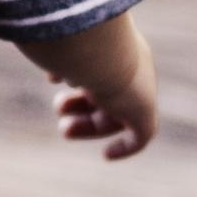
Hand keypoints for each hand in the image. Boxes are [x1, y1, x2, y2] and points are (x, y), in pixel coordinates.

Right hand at [49, 38, 158, 161]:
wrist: (99, 47)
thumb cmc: (72, 40)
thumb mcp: (59, 43)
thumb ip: (55, 54)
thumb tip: (51, 71)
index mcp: (114, 45)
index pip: (97, 66)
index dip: (76, 76)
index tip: (53, 81)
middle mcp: (130, 66)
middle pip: (105, 91)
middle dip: (78, 104)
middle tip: (58, 108)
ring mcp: (139, 89)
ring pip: (116, 114)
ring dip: (88, 125)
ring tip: (65, 129)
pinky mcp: (145, 112)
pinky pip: (141, 137)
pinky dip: (125, 147)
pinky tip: (107, 155)